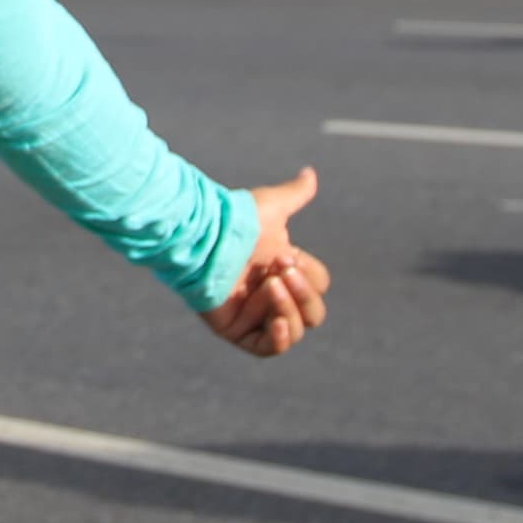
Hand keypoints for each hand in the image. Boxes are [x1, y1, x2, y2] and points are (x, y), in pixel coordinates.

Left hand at [205, 167, 331, 358]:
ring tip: (269, 285)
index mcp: (284, 270)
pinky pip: (267, 349)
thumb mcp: (273, 206)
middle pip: (313, 313)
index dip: (309, 273)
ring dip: (289, 309)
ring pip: (295, 331)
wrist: (204, 235)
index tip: (285, 254)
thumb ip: (295, 194)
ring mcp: (255, 316)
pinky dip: (278, 339)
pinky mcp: (236, 332)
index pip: (318, 284)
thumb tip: (309, 173)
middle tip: (279, 269)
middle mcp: (272, 295)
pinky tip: (277, 322)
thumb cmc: (235, 220)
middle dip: (303, 293)